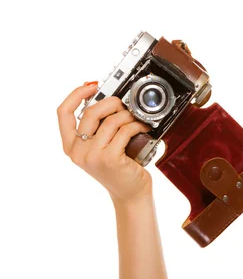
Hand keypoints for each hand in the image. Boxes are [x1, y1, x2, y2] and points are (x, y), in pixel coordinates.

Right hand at [57, 83, 153, 204]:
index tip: (92, 85)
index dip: (76, 94)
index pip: (63, 113)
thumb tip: (106, 97)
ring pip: (110, 121)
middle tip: (123, 104)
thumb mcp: (100, 147)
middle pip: (90, 112)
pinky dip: (136, 125)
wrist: (130, 194)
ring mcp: (93, 156)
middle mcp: (78, 152)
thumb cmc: (119, 168)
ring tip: (136, 118)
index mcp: (71, 146)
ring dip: (127, 115)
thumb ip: (97, 127)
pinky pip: (124, 131)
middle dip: (111, 102)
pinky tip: (143, 127)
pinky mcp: (110, 159)